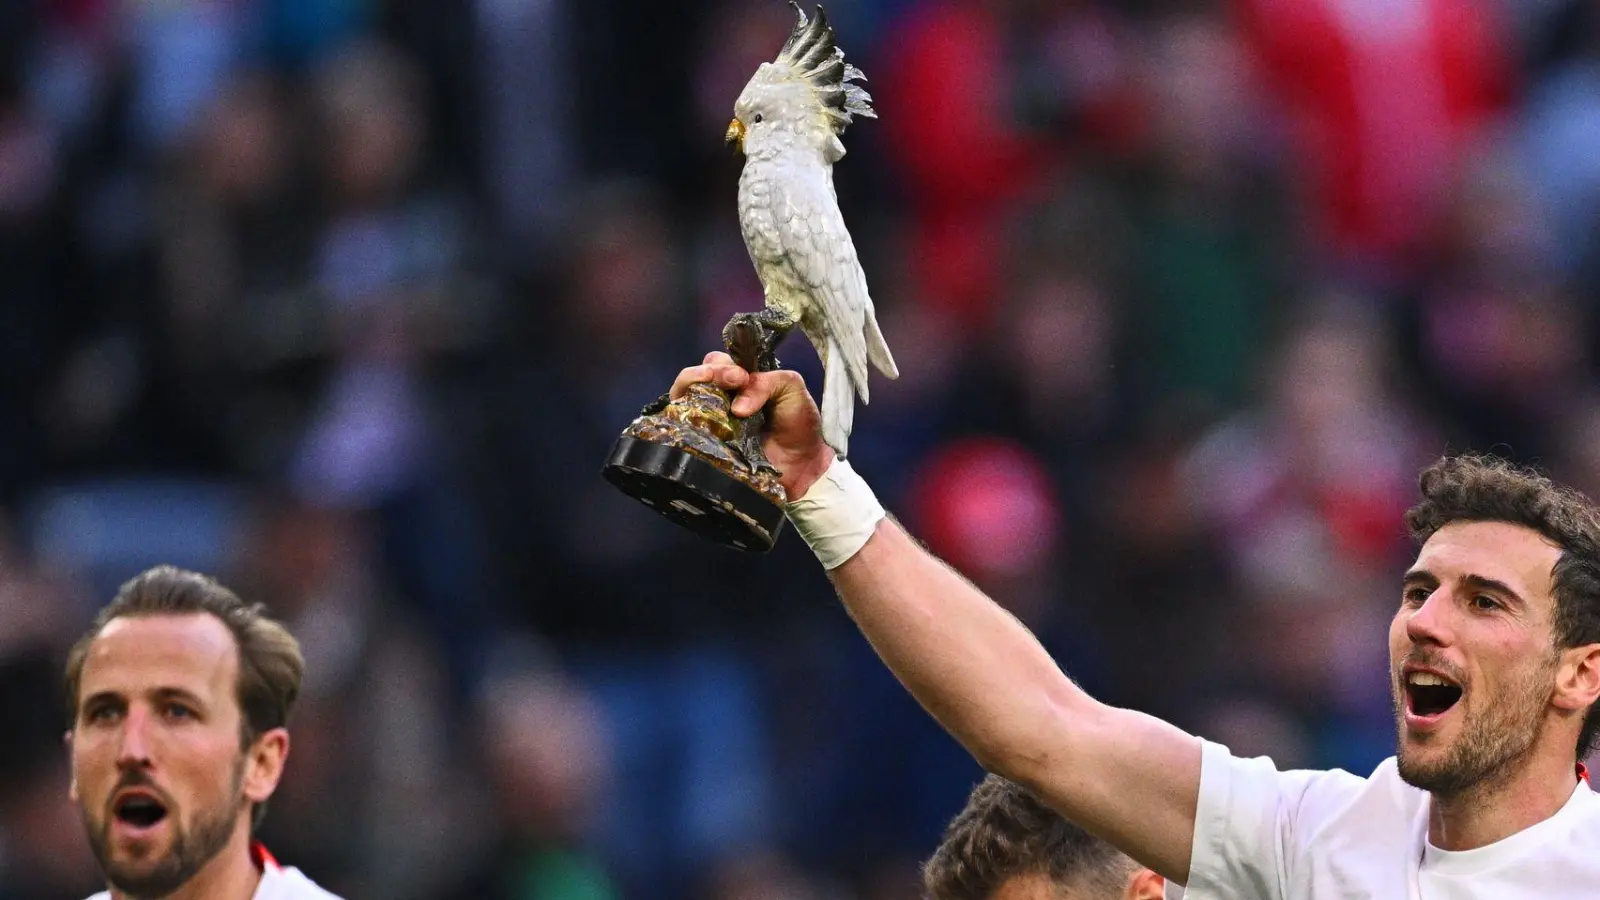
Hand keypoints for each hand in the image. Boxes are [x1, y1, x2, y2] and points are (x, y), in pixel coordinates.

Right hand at [670, 351, 835, 499]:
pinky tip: (698, 413)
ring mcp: (710, 421)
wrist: (803, 464)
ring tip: (708, 383)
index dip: (724, 364)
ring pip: (683, 395)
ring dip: (692, 383)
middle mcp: (721, 398)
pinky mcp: (704, 445)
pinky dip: (685, 414)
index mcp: (739, 381)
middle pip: (696, 375)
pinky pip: (684, 426)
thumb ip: (766, 382)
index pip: (718, 362)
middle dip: (710, 370)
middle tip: (733, 380)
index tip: (741, 377)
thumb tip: (737, 407)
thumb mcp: (790, 388)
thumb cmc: (798, 424)